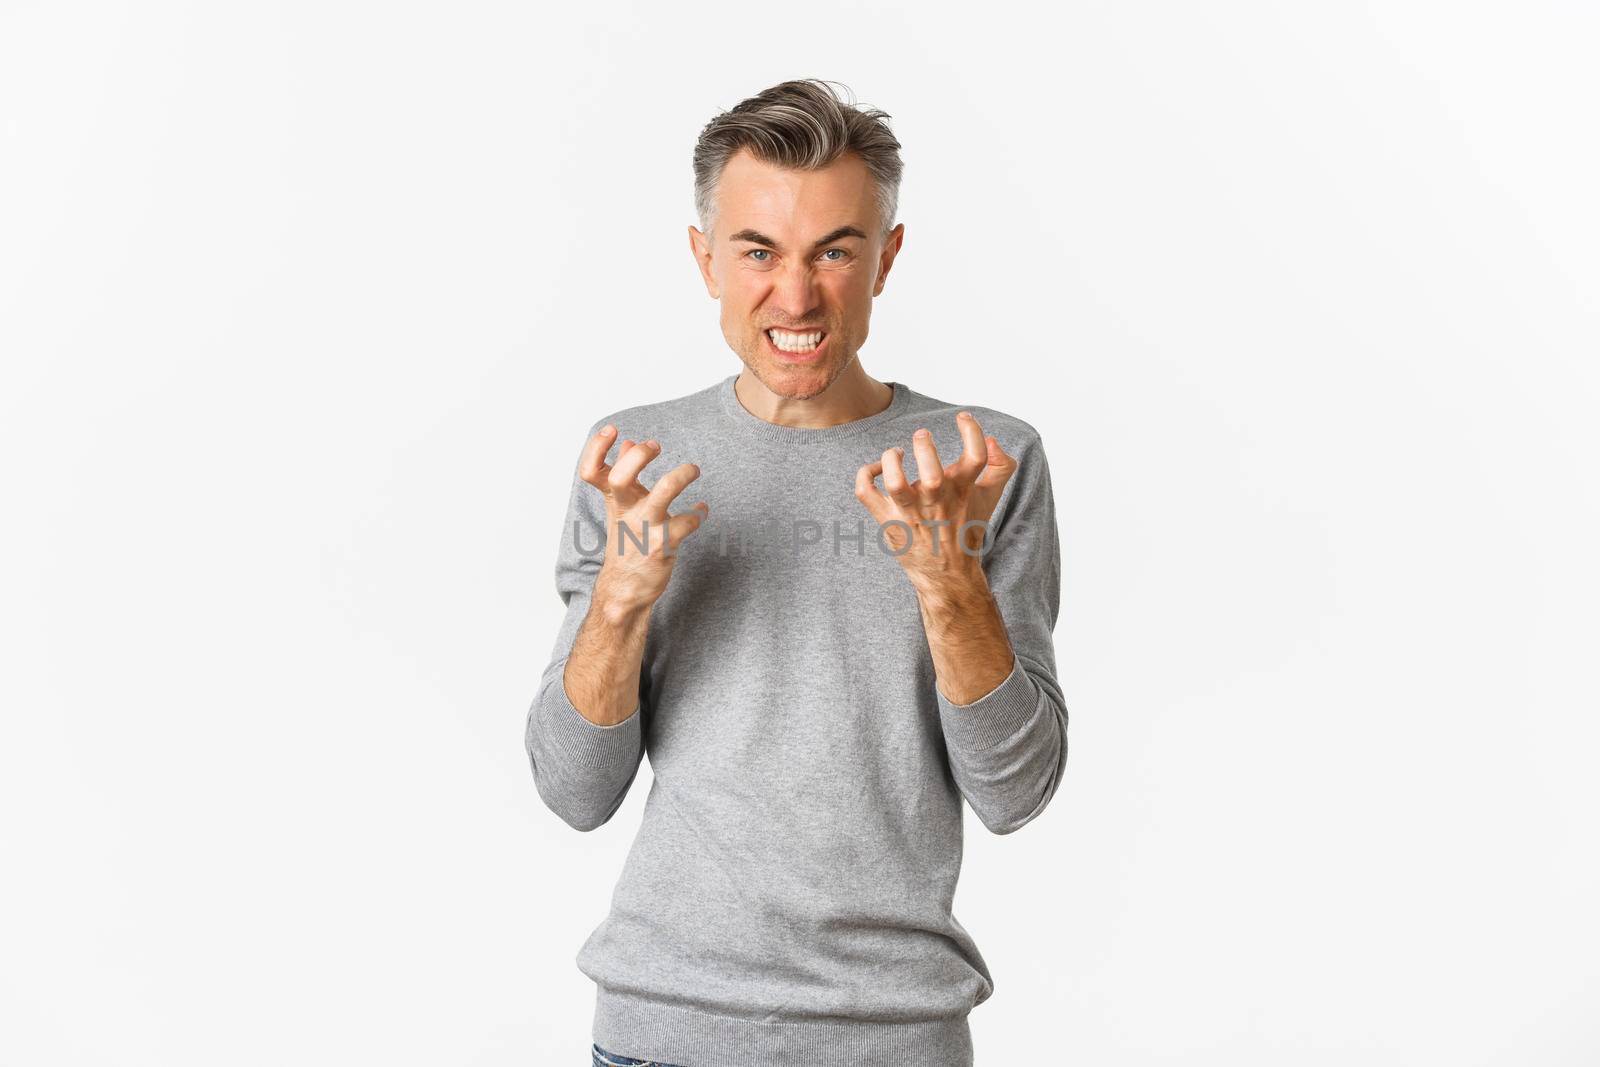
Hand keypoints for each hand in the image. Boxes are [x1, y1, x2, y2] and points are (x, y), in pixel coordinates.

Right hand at [577, 424, 708, 610]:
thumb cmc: (627, 543)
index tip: (612, 430)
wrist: (624, 590)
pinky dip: (698, 513)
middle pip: (622, 477)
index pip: (591, 471)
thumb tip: (628, 443)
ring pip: (664, 492)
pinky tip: (701, 510)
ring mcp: (644, 529)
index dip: (596, 447)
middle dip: (640, 456)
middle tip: (656, 446)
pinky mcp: (663, 546)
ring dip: (682, 474)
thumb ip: (626, 477)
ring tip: (693, 469)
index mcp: (614, 502)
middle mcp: (626, 513)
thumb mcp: (622, 509)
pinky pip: (688, 521)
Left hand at [854, 411, 1017, 596]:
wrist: (947, 573)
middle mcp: (937, 503)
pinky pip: (866, 493)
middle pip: (932, 475)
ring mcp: (910, 514)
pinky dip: (865, 474)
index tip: (963, 417)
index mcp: (963, 492)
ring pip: (895, 485)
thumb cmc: (965, 528)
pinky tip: (876, 468)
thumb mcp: (989, 497)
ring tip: (895, 453)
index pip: (976, 458)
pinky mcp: (888, 521)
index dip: (972, 431)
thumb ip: (1000, 467)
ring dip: (891, 461)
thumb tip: (994, 441)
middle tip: (922, 434)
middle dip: (925, 448)